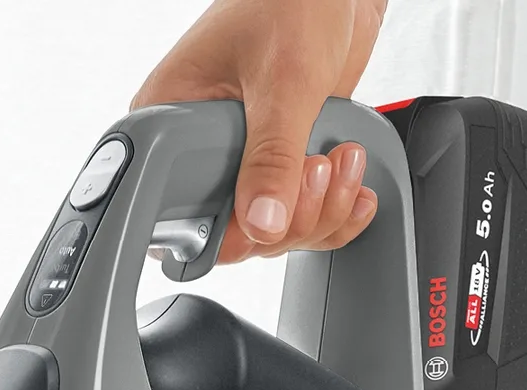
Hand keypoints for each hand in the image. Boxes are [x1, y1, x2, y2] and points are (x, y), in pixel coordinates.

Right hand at [133, 0, 387, 263]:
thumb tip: (262, 223)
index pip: (178, 211)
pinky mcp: (282, 157)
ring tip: (344, 158)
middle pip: (235, 229)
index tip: (268, 216)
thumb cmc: (290, 3)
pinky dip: (335, 207)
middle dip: (292, 214)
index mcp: (172, 119)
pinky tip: (354, 183)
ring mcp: (245, 155)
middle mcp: (202, 145)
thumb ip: (273, 157)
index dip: (229, 228)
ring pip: (274, 226)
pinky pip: (301, 210)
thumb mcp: (284, 81)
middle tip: (318, 166)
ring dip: (323, 208)